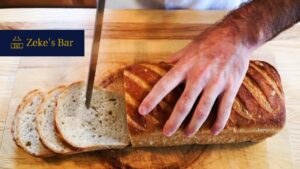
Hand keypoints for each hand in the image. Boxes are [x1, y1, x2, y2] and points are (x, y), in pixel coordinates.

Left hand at [138, 24, 252, 136]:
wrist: (236, 35)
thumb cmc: (210, 41)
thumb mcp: (189, 47)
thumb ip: (176, 60)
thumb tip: (162, 67)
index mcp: (186, 66)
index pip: (164, 85)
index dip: (152, 99)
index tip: (142, 111)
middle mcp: (199, 76)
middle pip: (184, 104)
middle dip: (174, 121)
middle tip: (167, 132)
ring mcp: (216, 83)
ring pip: (203, 110)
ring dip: (194, 125)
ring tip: (187, 134)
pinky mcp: (231, 87)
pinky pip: (224, 109)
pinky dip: (219, 122)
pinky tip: (213, 131)